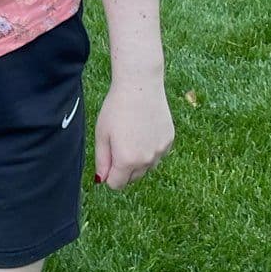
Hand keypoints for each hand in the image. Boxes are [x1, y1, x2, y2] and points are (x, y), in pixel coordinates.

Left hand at [93, 76, 173, 190]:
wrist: (140, 86)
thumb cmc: (116, 108)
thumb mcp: (102, 135)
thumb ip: (102, 161)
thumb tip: (102, 180)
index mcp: (127, 161)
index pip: (116, 185)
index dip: (109, 175)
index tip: (107, 161)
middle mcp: (147, 160)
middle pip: (132, 178)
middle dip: (123, 169)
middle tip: (118, 145)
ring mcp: (160, 151)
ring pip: (146, 168)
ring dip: (138, 160)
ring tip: (131, 136)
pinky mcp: (169, 141)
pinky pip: (157, 155)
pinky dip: (150, 149)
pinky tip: (144, 130)